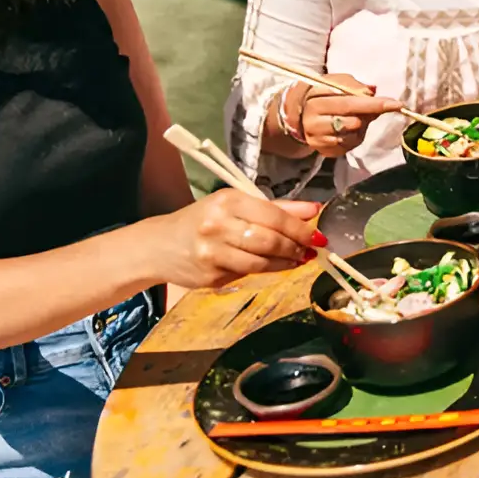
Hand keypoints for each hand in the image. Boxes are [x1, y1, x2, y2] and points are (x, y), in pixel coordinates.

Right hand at [147, 189, 324, 288]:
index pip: (273, 215)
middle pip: (270, 240)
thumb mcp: (236, 204)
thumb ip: (277, 208)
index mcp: (228, 201)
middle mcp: (219, 225)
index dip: (300, 228)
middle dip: (296, 247)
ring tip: (297, 259)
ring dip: (286, 263)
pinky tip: (273, 265)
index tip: (318, 235)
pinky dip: (266, 270)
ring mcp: (213, 253)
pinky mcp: (211, 276)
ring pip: (261, 261)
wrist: (160, 245)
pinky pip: (247, 273)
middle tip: (310, 250)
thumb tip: (314, 210)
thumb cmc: (204, 220)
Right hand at [285, 78, 403, 160]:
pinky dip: (355, 137)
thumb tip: (373, 91)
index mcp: (316, 99)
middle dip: (369, 114)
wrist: (301, 112)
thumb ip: (355, 86)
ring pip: (352, 135)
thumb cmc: (325, 93)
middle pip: (352, 121)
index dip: (374, 104)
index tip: (397, 104)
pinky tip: (350, 129)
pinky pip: (348, 147)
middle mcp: (313, 120)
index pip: (350, 102)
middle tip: (373, 107)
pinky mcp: (322, 151)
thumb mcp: (337, 82)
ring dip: (361, 126)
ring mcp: (316, 138)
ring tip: (356, 117)